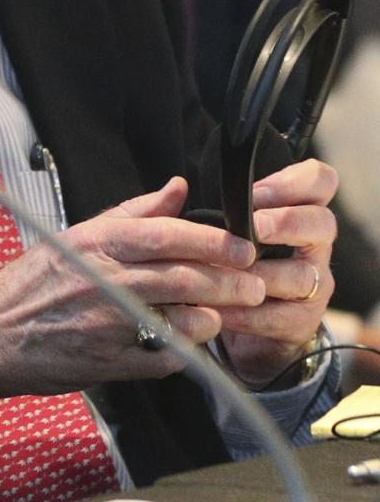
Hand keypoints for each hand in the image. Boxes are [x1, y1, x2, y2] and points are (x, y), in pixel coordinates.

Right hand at [0, 176, 262, 415]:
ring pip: (178, 318)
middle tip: (254, 283)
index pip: (167, 234)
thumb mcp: (78, 234)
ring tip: (227, 313)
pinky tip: (193, 343)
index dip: (213, 240)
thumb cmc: (34, 280)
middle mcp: (104, 279)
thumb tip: (177, 188)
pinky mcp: (107, 363)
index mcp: (97, 242)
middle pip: (183, 277)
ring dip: (212, 316)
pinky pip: (161, 359)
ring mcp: (106, 324)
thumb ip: (133, 212)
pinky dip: (184, 351)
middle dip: (227, 281)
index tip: (244, 246)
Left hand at [217, 159, 337, 386]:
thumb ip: (210, 207)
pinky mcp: (303, 320)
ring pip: (303, 275)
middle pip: (323, 223)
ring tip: (227, 273)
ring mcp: (316, 283)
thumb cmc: (232, 256)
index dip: (294, 182)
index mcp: (299, 209)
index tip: (256, 193)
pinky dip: (246, 313)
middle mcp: (315, 243)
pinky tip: (218, 309)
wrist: (242, 316)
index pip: (320, 181)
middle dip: (287, 222)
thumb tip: (177, 187)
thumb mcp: (225, 226)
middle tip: (255, 227)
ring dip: (262, 273)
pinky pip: (280, 316)